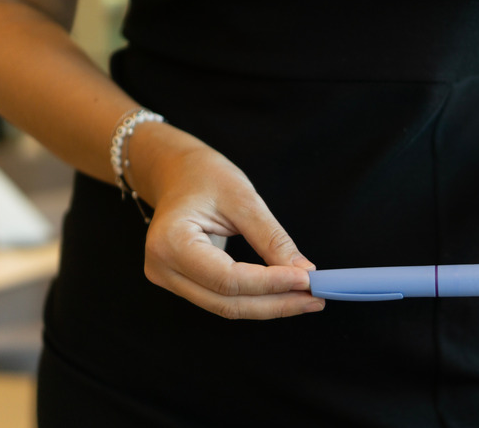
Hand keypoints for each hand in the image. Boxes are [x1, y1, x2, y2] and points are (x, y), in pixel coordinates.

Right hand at [136, 127, 325, 319]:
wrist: (175, 171)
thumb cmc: (204, 175)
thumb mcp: (243, 198)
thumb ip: (272, 239)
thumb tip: (304, 272)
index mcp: (170, 242)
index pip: (228, 279)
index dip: (271, 283)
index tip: (307, 280)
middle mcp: (162, 269)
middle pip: (227, 301)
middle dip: (276, 303)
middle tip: (315, 298)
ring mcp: (169, 279)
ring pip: (226, 306)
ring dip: (270, 306)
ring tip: (307, 299)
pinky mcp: (183, 282)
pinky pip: (223, 299)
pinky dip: (256, 299)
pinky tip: (285, 294)